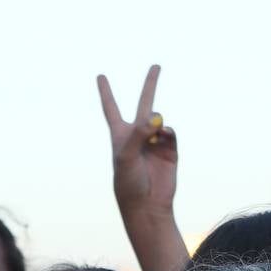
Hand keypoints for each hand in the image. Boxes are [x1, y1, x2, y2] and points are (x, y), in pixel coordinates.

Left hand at [97, 65, 177, 211]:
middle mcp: (138, 135)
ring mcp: (155, 141)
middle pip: (145, 104)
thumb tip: (157, 117)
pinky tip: (163, 136)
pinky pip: (170, 133)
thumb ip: (139, 133)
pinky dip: (167, 132)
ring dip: (157, 123)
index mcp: (120, 134)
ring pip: (159, 120)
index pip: (111, 108)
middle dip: (151, 84)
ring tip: (153, 136)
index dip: (106, 91)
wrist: (147, 204)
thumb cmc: (128, 181)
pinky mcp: (170, 150)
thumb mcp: (126, 156)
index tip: (100, 76)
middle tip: (157, 66)